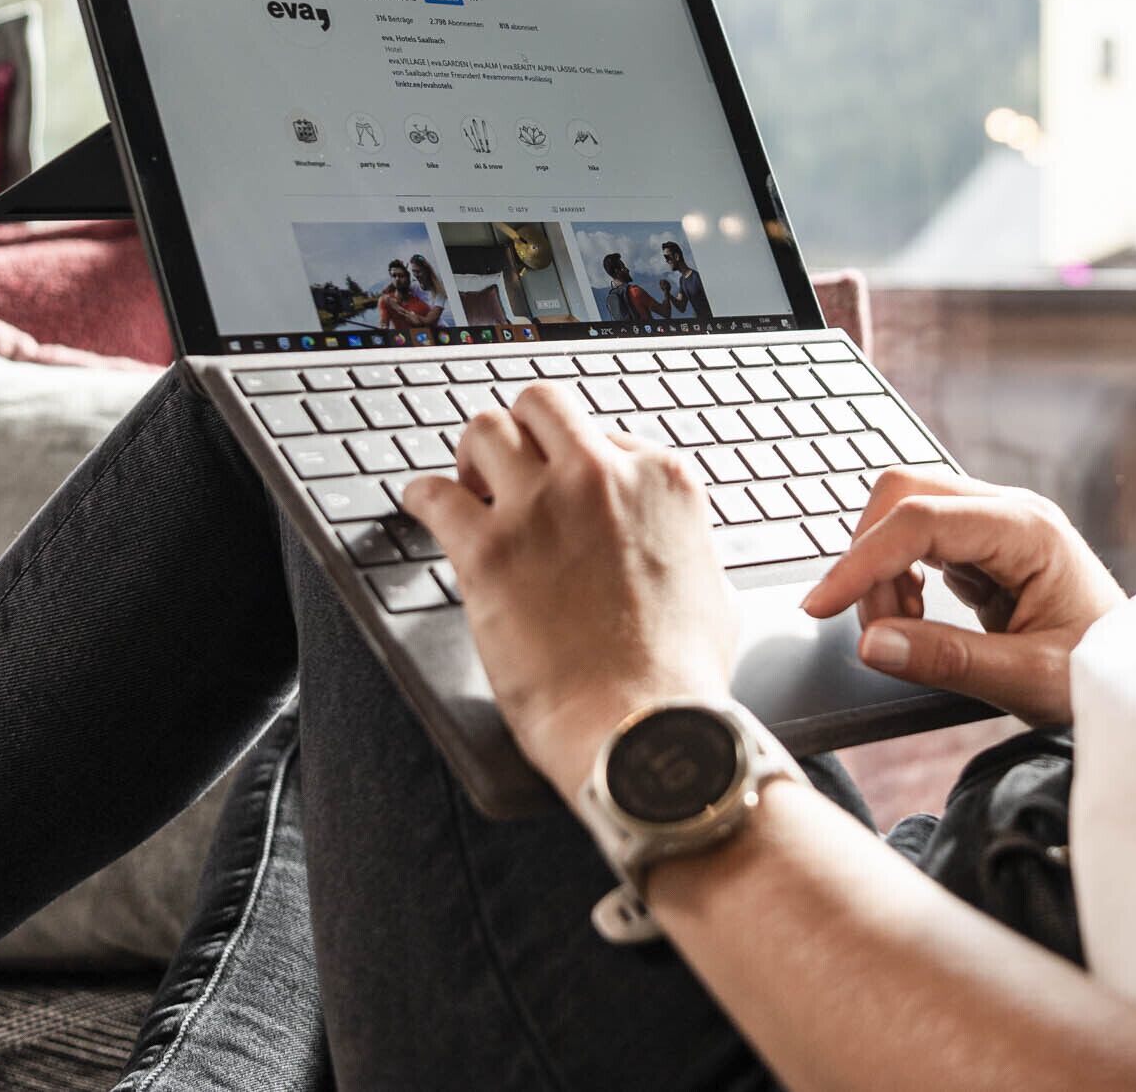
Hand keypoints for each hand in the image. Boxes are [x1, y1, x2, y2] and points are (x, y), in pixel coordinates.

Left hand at [404, 384, 737, 803]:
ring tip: (467, 486)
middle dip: (521, 432)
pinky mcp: (487, 549)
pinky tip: (422, 508)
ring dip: (471, 456)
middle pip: (542, 406)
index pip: (605, 437)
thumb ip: (686, 548)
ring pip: (484, 429)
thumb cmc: (680, 679)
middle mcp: (601, 478)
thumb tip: (668, 548)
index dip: (577, 465)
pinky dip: (421, 497)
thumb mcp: (714, 591)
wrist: (641, 729)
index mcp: (662, 483)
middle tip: (508, 469)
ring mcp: (542, 507)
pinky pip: (432, 493)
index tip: (563, 489)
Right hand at [801, 468, 1122, 726]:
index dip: (862, 561)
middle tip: (875, 630)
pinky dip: (897, 575)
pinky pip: (917, 540)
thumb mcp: (1029, 679)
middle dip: (868, 558)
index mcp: (1028, 530)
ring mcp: (995, 524)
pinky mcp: (983, 546)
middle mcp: (1009, 512)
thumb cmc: (1102, 674)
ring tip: (900, 629)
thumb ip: (949, 659)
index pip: (919, 519)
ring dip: (880, 568)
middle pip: (903, 493)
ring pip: (903, 513)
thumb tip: (871, 643)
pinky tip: (914, 616)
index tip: (820, 607)